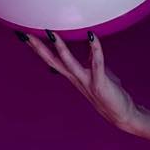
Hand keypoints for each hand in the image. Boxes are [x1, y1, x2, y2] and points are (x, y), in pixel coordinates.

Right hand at [16, 27, 141, 131]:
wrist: (123, 115)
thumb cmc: (112, 93)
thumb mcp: (98, 73)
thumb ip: (92, 60)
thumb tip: (90, 45)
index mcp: (74, 76)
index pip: (53, 60)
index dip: (39, 49)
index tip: (27, 36)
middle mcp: (76, 79)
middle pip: (54, 61)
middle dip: (39, 48)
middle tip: (26, 34)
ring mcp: (87, 82)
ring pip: (69, 64)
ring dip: (60, 48)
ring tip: (51, 34)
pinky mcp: (100, 83)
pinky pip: (97, 63)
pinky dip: (95, 49)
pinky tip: (92, 36)